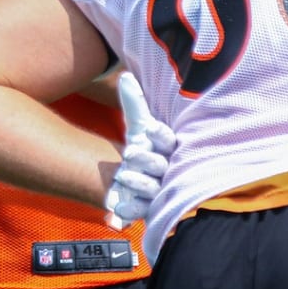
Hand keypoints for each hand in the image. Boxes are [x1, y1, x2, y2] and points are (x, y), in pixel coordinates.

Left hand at [104, 72, 175, 229]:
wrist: (138, 177)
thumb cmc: (145, 147)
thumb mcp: (139, 126)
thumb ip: (134, 104)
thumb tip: (126, 77)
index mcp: (168, 148)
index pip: (168, 141)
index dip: (160, 135)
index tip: (149, 128)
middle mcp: (167, 169)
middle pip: (160, 165)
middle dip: (147, 160)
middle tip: (129, 153)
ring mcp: (159, 190)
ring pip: (153, 189)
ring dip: (140, 184)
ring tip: (124, 175)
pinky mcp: (148, 209)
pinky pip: (142, 211)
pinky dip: (131, 210)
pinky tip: (118, 210)